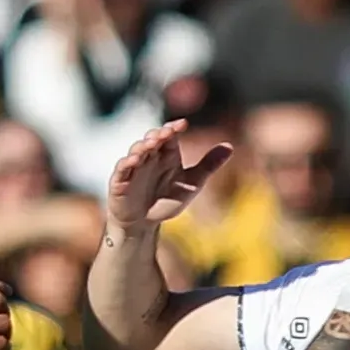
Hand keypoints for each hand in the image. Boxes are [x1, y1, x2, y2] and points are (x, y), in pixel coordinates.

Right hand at [105, 121, 231, 229]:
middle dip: (157, 134)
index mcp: (167, 155)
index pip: (169, 135)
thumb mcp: (192, 184)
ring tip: (151, 144)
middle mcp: (150, 157)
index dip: (173, 128)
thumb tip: (230, 146)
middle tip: (166, 133)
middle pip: (151, 139)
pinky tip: (133, 160)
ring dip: (142, 146)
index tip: (182, 124)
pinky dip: (126, 163)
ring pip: (136, 150)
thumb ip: (209, 165)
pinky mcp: (120, 181)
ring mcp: (133, 168)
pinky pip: (121, 169)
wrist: (143, 225)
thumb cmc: (166, 201)